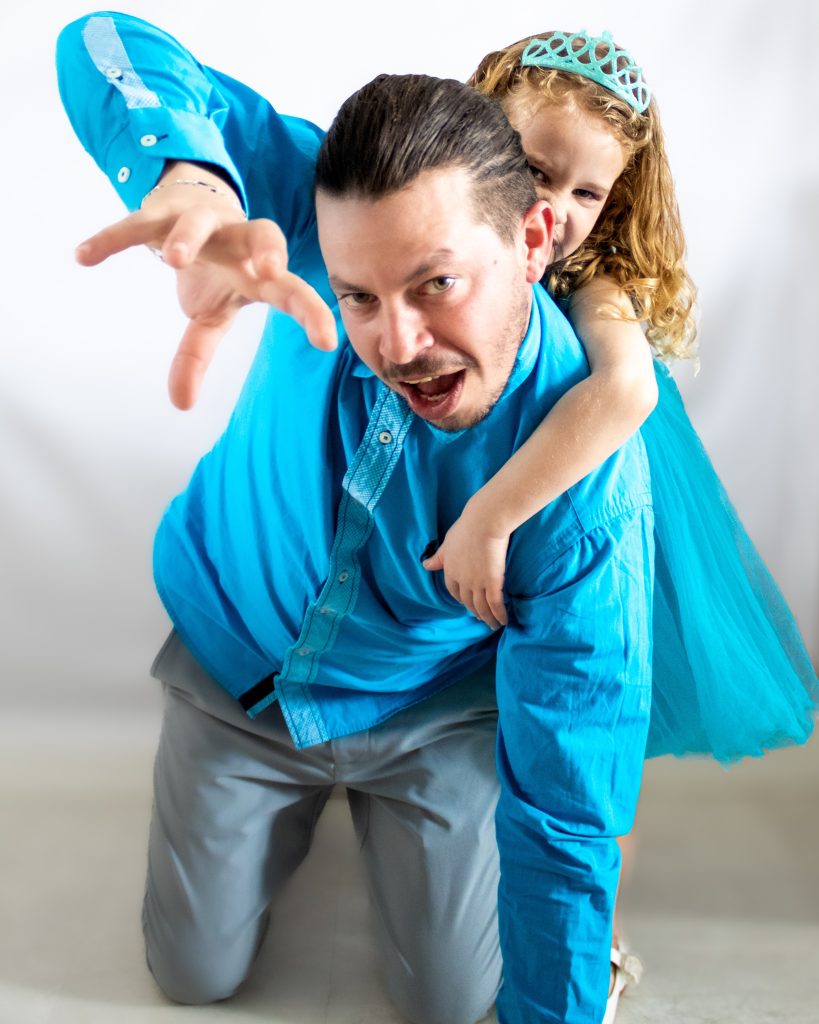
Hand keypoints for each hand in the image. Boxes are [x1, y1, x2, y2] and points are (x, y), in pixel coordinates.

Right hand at [74, 175, 337, 408]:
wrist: (189, 205)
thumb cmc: (216, 268)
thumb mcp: (210, 313)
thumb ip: (198, 355)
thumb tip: (180, 404)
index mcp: (259, 270)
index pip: (291, 289)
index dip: (309, 311)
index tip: (326, 340)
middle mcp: (238, 241)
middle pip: (264, 233)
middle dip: (268, 249)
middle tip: (268, 273)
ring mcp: (202, 222)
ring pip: (200, 222)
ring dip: (188, 237)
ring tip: (171, 259)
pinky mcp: (161, 211)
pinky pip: (136, 224)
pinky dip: (112, 239)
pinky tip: (85, 257)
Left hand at [422, 503, 508, 629]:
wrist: (484, 522)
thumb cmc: (467, 527)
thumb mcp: (448, 542)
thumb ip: (439, 557)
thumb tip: (425, 565)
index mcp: (450, 570)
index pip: (454, 591)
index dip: (460, 599)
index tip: (466, 603)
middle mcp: (463, 580)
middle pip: (468, 602)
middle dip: (475, 612)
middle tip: (481, 618)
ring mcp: (477, 583)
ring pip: (482, 607)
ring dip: (488, 618)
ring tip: (493, 625)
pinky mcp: (493, 582)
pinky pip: (495, 604)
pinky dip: (499, 614)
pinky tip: (503, 620)